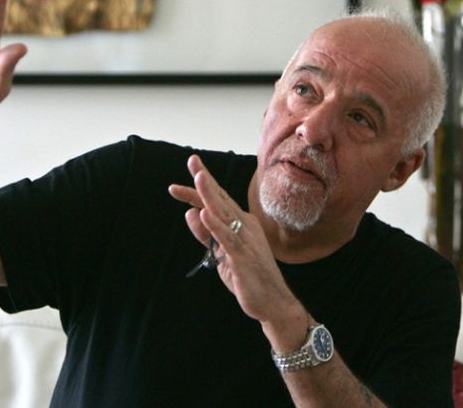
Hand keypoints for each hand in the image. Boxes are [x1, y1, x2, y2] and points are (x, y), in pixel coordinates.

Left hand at [169, 155, 302, 325]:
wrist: (274, 303)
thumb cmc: (248, 278)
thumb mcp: (221, 255)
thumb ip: (206, 235)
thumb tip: (190, 213)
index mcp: (241, 224)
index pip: (217, 201)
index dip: (200, 188)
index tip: (188, 172)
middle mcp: (245, 226)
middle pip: (220, 199)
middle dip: (205, 180)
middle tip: (192, 160)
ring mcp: (246, 240)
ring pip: (224, 213)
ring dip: (210, 195)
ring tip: (198, 177)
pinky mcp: (243, 257)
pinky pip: (228, 239)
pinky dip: (215, 226)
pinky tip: (203, 214)